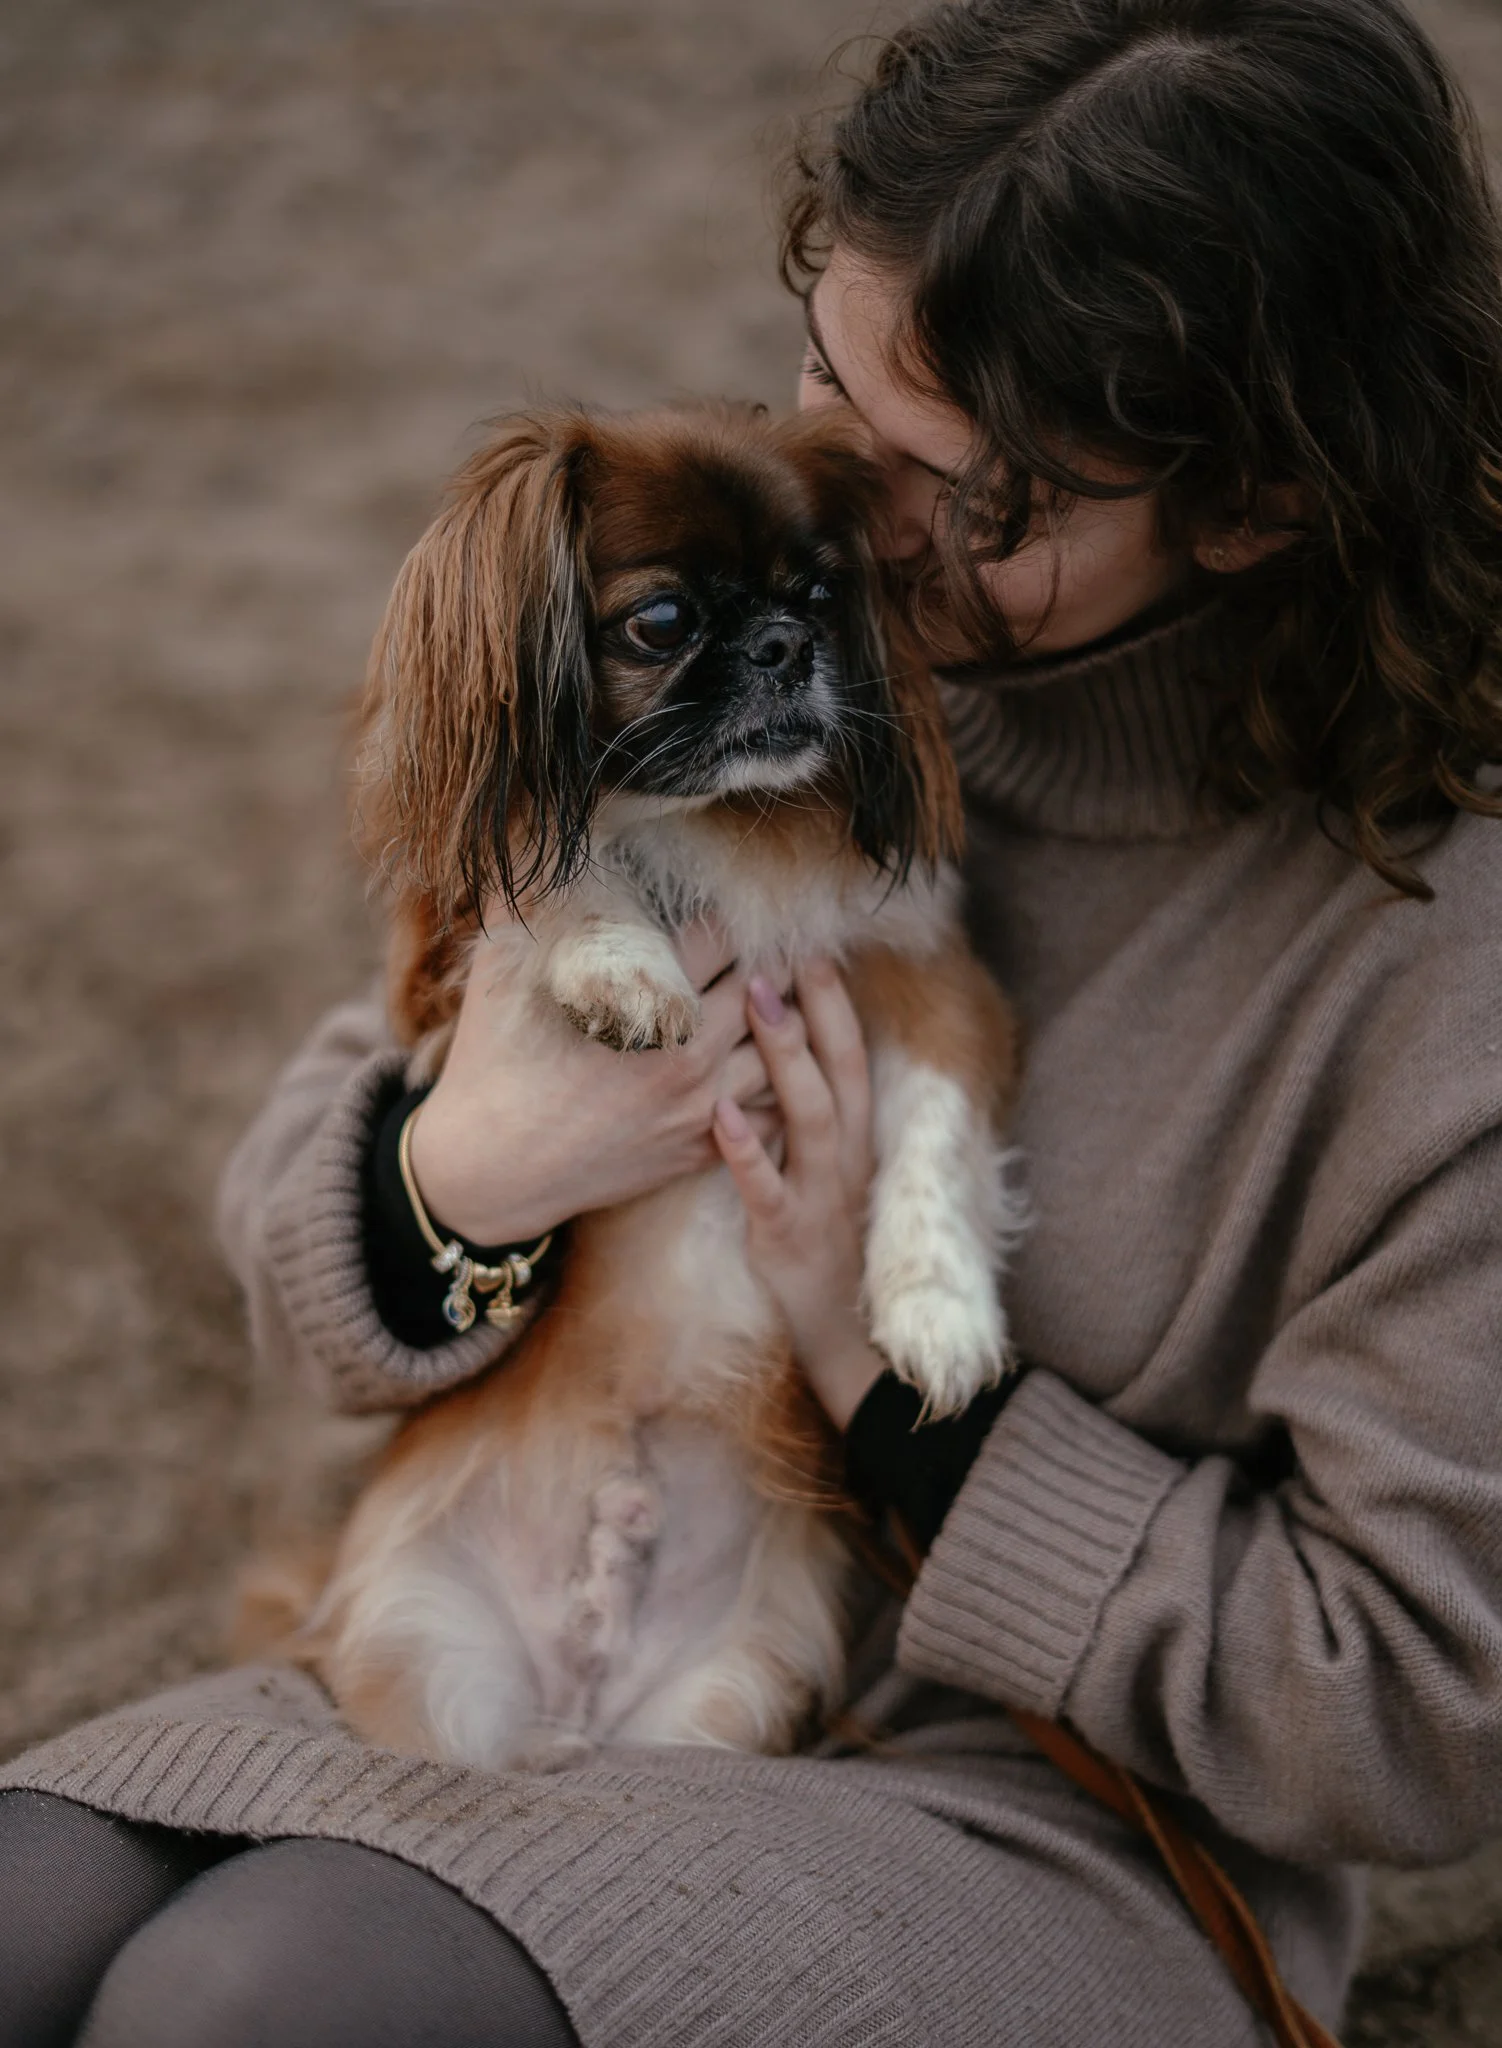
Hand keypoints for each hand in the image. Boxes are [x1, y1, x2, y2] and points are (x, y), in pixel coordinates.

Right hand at [409, 917, 779, 1244]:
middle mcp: (686, 1054)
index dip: (729, 917)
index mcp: (647, 1002)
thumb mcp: (500, 970)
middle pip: (764, 988)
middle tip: (771, 945)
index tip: (729, 910)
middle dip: (769, 961)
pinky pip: (771, 1113)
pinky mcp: (698, 1149)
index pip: (722, 938)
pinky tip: (769, 1065)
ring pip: (782, 1052)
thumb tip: (536, 842)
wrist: (487, 1170)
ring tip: (777, 1000)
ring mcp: (698, 1107)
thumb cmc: (492, 1061)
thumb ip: (528, 901)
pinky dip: (778, 1086)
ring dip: (782, 1022)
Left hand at [712, 959, 885, 1429]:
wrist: (845, 1336)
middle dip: (817, 1009)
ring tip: (757, 1003)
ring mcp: (822, 1195)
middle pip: (840, 1071)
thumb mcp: (828, 1176)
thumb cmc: (828, 1245)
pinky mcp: (788, 1234)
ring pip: (810, 1114)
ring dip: (785, 1055)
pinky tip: (719, 1113)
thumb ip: (813, 1121)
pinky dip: (745, 1148)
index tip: (814, 949)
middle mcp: (849, 1159)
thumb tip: (784, 1058)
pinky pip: (767, 1186)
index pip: (853, 1058)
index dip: (837, 1003)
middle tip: (787, 953)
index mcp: (858, 1140)